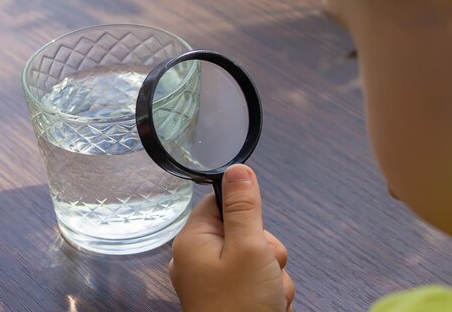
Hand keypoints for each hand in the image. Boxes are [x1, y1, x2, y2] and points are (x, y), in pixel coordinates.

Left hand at [169, 165, 294, 311]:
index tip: (256, 230)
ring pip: (256, 258)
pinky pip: (256, 281)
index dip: (244, 213)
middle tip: (263, 268)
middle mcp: (198, 259)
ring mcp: (213, 281)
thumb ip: (245, 207)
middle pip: (242, 231)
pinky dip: (269, 291)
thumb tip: (237, 168)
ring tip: (268, 293)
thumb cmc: (241, 304)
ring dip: (272, 274)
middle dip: (264, 250)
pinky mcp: (229, 298)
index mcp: (193, 240)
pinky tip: (269, 305)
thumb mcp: (248, 248)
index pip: (218, 203)